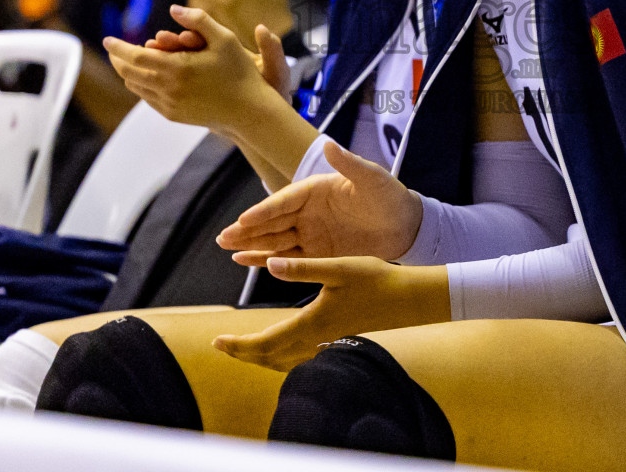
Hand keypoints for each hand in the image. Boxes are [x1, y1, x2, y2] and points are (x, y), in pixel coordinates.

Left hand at [103, 5, 277, 127]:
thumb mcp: (224, 38)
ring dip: (129, 73)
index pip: (134, 56)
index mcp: (176, 68)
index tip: (107, 40)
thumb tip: (172, 9)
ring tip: (128, 61)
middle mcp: (168, 89)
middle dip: (117, 60)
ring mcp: (170, 105)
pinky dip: (142, 86)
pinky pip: (148, 99)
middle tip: (112, 50)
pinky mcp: (174, 115)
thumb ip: (197, 20)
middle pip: (129, 73)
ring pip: (137, 87)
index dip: (118, 48)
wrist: (250, 111)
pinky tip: (146, 77)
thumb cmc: (240, 71)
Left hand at [212, 256, 448, 370]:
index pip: (267, 343)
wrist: (409, 300)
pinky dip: (281, 354)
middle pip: (271, 357)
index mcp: (313, 322)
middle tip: (220, 344)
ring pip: (286, 360)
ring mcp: (328, 342)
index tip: (217, 340)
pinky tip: (281, 344)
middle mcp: (318, 338)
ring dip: (261, 356)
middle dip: (244, 353)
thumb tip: (270, 265)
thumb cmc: (377, 279)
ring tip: (242, 347)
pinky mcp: (336, 339)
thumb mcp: (338, 267)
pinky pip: (300, 356)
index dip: (239, 345)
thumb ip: (303, 268)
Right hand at [217, 139, 422, 262]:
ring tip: (227, 249)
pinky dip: (266, 260)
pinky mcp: (316, 252)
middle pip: (272, 221)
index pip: (284, 200)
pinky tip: (245, 262)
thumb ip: (349, 164)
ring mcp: (310, 231)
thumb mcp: (372, 178)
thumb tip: (329, 144)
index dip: (263, 211)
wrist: (406, 226)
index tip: (243, 219)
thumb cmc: (389, 196)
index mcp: (315, 189)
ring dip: (251, 244)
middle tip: (222, 238)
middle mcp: (308, 210)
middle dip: (247, 229)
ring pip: (274, 240)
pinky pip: (288, 257)